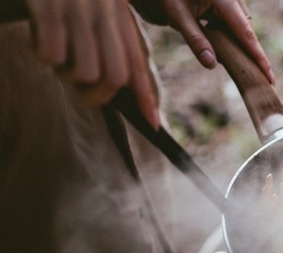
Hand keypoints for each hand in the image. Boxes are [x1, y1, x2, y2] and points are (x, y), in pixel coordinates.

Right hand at [25, 0, 159, 127]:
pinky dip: (43, 56)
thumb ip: (109, 34)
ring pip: (86, 72)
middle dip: (96, 96)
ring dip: (66, 75)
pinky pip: (53, 54)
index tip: (155, 123)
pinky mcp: (50, 8)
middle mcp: (104, 14)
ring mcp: (78, 11)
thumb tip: (115, 79)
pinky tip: (38, 39)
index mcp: (117, 14)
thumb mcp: (99, 4)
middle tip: (77, 86)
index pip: (136, 62)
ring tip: (54, 55)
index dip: (146, 95)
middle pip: (115, 78)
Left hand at [161, 0, 274, 84]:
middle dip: (247, 53)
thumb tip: (212, 65)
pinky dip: (229, 34)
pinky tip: (214, 35)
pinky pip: (235, 22)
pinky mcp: (230, 2)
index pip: (246, 33)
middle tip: (252, 75)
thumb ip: (195, 40)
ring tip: (222, 51)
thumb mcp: (178, 15)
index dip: (259, 57)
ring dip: (234, 42)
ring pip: (241, 27)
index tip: (270, 76)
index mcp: (225, 0)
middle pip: (247, 32)